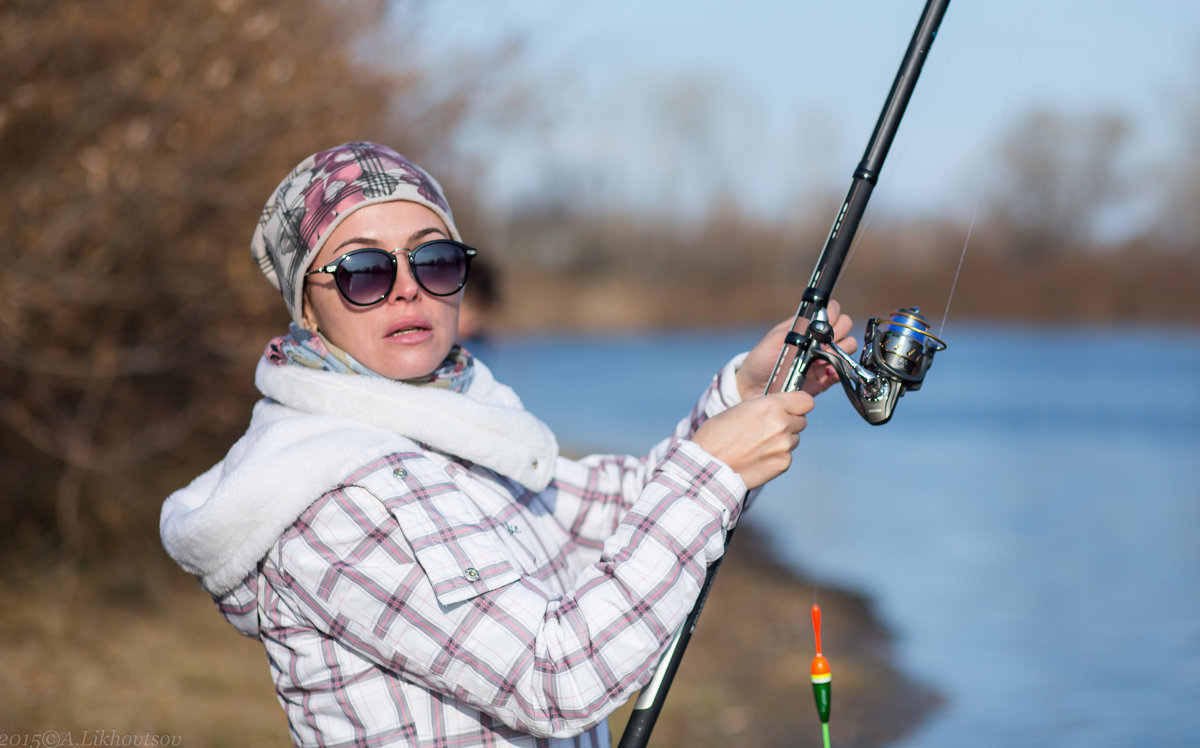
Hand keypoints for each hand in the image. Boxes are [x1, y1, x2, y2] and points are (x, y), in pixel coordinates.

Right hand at [692, 390, 813, 488]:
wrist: (708, 467)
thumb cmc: (716, 435)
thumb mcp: (739, 409)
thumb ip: (763, 405)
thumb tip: (777, 405)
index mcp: (771, 406)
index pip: (806, 401)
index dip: (798, 404)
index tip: (790, 408)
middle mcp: (782, 424)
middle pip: (801, 420)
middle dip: (789, 422)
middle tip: (767, 429)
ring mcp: (784, 446)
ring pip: (794, 438)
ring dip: (782, 440)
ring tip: (758, 445)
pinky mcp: (783, 463)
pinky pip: (787, 455)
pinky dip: (776, 456)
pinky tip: (758, 458)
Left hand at [735, 300, 858, 399]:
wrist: (754, 387)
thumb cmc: (761, 360)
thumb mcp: (776, 338)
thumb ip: (797, 327)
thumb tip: (816, 321)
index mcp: (808, 327)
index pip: (832, 311)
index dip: (833, 313)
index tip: (825, 322)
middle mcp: (819, 340)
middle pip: (845, 325)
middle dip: (838, 330)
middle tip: (824, 340)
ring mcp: (824, 358)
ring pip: (849, 346)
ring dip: (840, 348)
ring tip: (823, 355)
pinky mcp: (826, 378)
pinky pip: (843, 370)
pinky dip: (839, 368)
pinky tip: (826, 370)